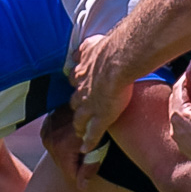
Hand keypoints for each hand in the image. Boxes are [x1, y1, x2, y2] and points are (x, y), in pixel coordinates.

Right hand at [41, 105, 91, 187]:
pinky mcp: (46, 123)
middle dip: (73, 161)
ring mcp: (46, 130)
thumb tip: (82, 187)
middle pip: (61, 162)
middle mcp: (50, 139)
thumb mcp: (98, 149)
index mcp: (62, 148)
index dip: (81, 172)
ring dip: (67, 150)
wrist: (97, 102)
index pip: (69, 172)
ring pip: (57, 150)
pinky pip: (54, 139)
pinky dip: (62, 139)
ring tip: (80, 141)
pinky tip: (73, 134)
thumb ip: (89, 169)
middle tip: (87, 150)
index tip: (91, 162)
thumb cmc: (101, 127)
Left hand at [69, 35, 132, 179]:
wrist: (116, 61)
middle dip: (76, 107)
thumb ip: (87, 46)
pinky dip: (89, 141)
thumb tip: (85, 43)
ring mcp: (90, 106)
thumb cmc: (108, 50)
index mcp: (81, 73)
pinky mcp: (101, 118)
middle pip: (74, 102)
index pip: (75, 80)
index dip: (78, 84)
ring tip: (79, 132)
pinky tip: (85, 148)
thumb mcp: (92, 43)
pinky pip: (93, 133)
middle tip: (78, 112)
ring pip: (80, 119)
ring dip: (79, 126)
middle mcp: (82, 91)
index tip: (80, 86)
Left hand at [170, 66, 190, 180]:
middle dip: (186, 87)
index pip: (178, 88)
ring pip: (181, 115)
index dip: (187, 74)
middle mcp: (175, 129)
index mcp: (178, 115)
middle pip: (177, 101)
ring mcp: (182, 141)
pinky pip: (187, 127)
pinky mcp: (190, 150)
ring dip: (189, 102)